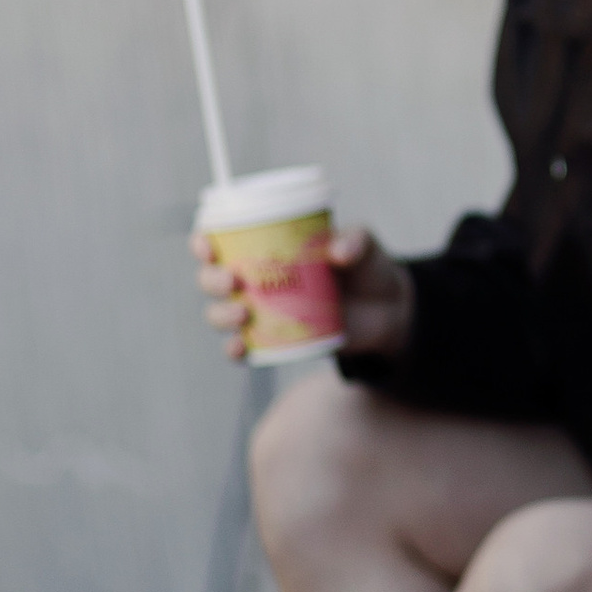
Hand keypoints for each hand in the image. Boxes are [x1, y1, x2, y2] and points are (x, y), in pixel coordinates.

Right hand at [191, 223, 415, 365]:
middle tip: (232, 281)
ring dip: (220, 315)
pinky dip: (236, 350)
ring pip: (220, 314)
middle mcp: (254, 279)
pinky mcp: (274, 340)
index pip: (219, 240)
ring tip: (242, 314)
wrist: (387, 309)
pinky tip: (241, 348)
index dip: (203, 243)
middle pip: (211, 279)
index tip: (208, 245)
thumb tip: (339, 251)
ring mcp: (261, 312)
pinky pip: (243, 349)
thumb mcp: (365, 247)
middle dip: (210, 280)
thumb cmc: (365, 267)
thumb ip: (355, 242)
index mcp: (265, 246)